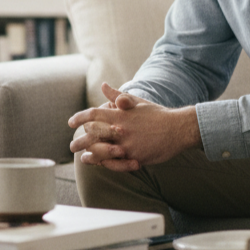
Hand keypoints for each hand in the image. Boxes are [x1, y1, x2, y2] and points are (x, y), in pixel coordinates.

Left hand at [68, 83, 201, 171]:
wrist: (178, 129)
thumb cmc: (156, 114)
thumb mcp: (136, 101)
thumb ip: (117, 95)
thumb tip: (103, 85)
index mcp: (120, 114)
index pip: (93, 114)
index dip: (79, 118)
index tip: (70, 123)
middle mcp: (121, 129)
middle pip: (93, 135)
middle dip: (79, 140)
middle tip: (71, 145)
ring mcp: (128, 145)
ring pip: (101, 151)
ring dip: (89, 155)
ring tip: (81, 157)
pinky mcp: (136, 157)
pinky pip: (115, 163)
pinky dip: (104, 163)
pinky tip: (98, 164)